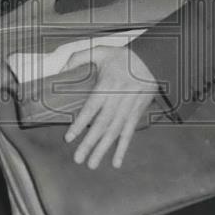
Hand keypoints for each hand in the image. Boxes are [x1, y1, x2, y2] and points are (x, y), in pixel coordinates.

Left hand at [63, 45, 157, 169]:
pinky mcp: (137, 113)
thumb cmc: (123, 57)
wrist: (153, 60)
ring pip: (114, 132)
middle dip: (89, 143)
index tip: (69, 138)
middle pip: (102, 125)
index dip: (80, 124)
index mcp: (107, 85)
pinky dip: (122, 149)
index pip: (91, 108)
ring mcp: (129, 108)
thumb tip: (61, 70)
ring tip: (91, 164)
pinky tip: (116, 162)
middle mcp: (118, 99)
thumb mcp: (100, 50)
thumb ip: (79, 58)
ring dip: (102, 150)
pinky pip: (129, 133)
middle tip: (78, 159)